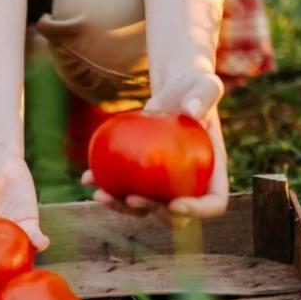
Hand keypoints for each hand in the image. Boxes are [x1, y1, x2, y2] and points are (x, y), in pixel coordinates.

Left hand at [81, 71, 229, 227]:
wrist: (174, 92)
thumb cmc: (195, 88)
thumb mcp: (205, 85)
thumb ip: (204, 96)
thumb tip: (192, 110)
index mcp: (212, 171)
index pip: (213, 202)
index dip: (197, 211)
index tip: (175, 203)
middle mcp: (189, 185)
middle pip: (174, 214)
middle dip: (153, 212)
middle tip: (132, 198)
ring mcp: (164, 184)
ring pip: (144, 208)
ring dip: (121, 208)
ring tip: (100, 196)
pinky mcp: (143, 176)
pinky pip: (124, 188)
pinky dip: (106, 186)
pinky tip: (87, 178)